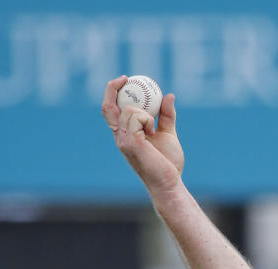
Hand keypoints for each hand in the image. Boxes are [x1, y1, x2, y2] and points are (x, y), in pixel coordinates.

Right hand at [101, 75, 183, 195]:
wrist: (170, 183)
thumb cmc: (168, 164)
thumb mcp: (168, 134)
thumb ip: (167, 116)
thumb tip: (169, 96)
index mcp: (125, 134)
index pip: (111, 110)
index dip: (113, 92)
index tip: (126, 79)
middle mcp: (120, 137)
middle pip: (107, 106)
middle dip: (112, 87)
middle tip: (126, 77)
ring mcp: (123, 140)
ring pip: (128, 109)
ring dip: (144, 112)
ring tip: (153, 129)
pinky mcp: (129, 142)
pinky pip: (136, 116)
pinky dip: (147, 119)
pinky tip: (152, 132)